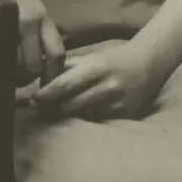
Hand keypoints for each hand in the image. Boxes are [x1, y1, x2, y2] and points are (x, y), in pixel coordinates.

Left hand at [32, 39, 161, 120]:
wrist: (148, 64)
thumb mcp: (90, 58)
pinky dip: (88, 119)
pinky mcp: (125, 117)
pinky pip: (98, 123)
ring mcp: (117, 105)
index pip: (64, 85)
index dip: (46, 95)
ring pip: (82, 117)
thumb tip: (40, 78)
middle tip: (41, 108)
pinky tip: (86, 113)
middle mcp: (107, 87)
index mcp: (95, 69)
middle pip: (70, 106)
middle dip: (53, 108)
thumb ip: (66, 68)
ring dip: (69, 115)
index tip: (33, 100)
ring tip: (61, 111)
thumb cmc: (113, 60)